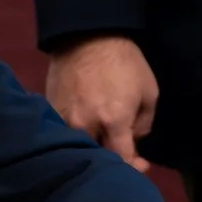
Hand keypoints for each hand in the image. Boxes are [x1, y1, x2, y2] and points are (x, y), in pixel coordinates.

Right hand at [45, 35, 159, 170]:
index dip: (133, 167)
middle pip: (97, 157)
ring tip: (102, 143)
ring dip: (92, 148)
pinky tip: (83, 132)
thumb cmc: (125, 62)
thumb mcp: (149, 91)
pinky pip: (63, 133)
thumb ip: (144, 123)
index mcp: (113, 120)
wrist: (88, 35)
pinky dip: (74, 137)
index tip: (141, 164)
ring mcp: (65, 118)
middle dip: (111, 159)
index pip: (121, 159)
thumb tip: (133, 139)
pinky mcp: (52, 110)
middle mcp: (86, 125)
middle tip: (122, 153)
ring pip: (78, 147)